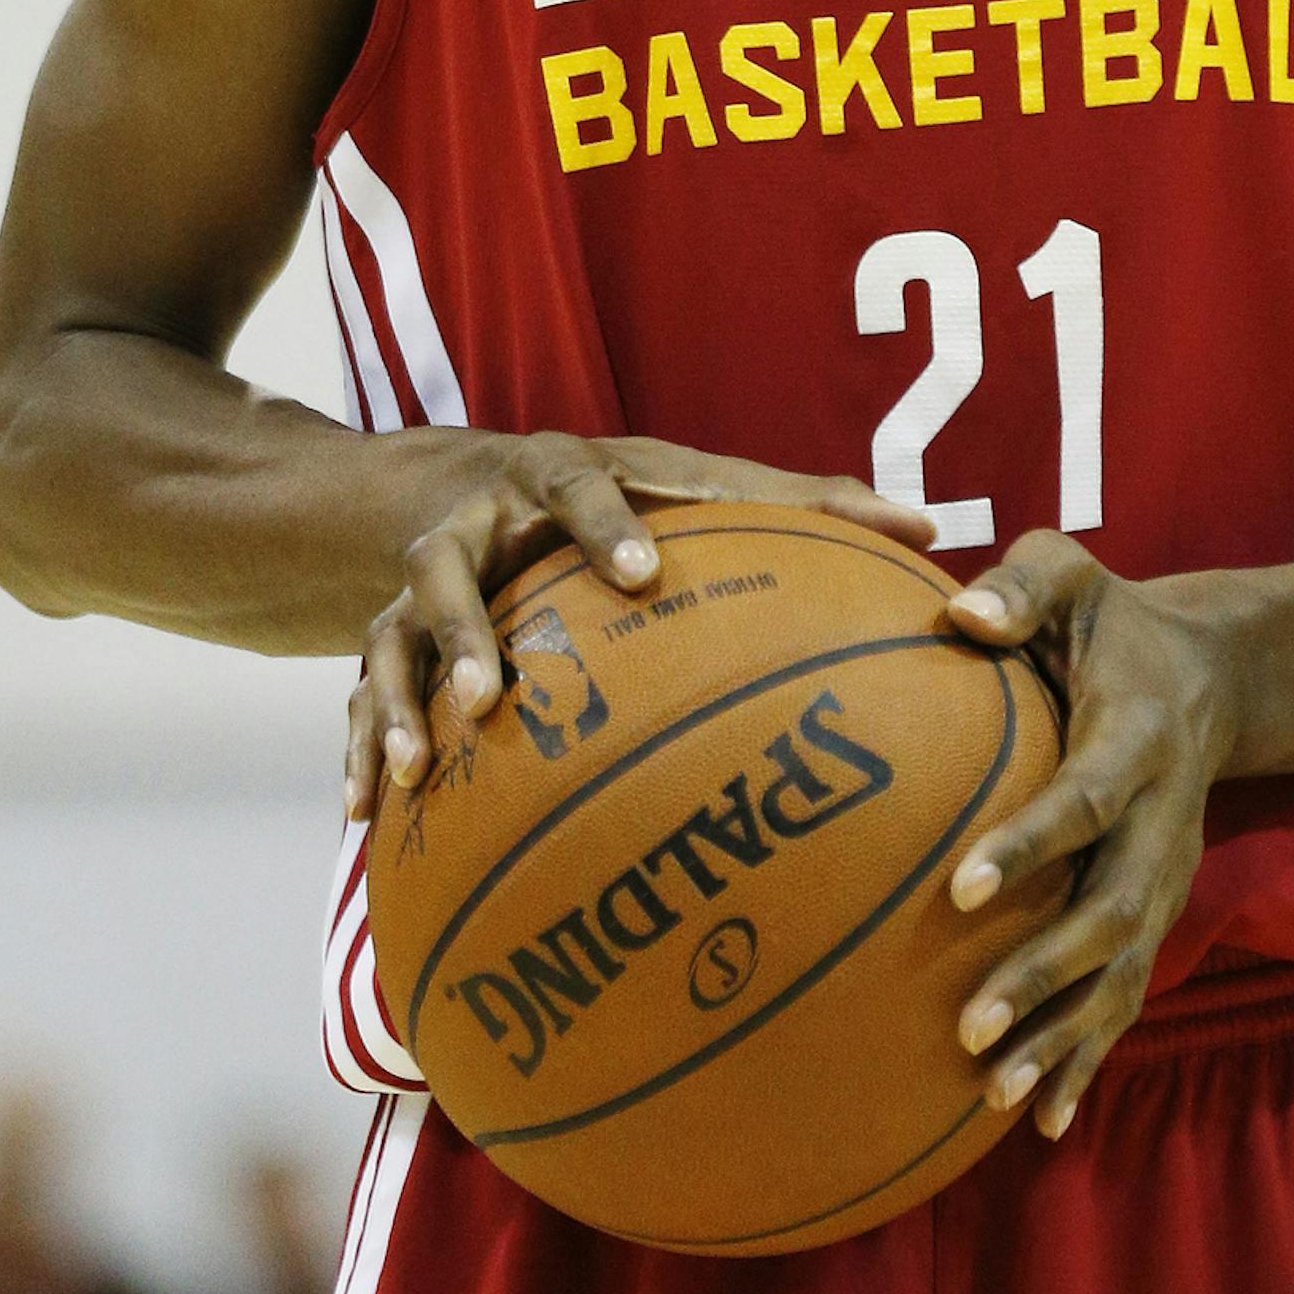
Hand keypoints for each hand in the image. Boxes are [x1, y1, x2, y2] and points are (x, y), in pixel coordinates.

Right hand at [346, 433, 935, 816]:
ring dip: (408, 694)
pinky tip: (361, 815)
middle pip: (460, 566)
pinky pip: (359, 691)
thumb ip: (804, 503)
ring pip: (397, 634)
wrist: (444, 478)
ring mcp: (426, 578)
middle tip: (495, 691)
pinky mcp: (382, 630)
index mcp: (567, 478)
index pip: (589, 492)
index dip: (611, 529)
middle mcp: (485, 522)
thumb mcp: (691, 483)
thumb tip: (933, 526)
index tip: (640, 574)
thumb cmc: (614, 495)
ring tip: (420, 762)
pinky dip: (360, 746)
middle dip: (471, 624)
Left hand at [941, 533, 1238, 1141]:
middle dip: (1045, 974)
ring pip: (1124, 972)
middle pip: (1113, 911)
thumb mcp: (1071, 574)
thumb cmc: (1109, 618)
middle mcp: (1164, 819)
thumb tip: (959, 615)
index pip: (1085, 797)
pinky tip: (1041, 1121)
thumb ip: (1021, 585)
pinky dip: (1090, 1058)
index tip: (959, 887)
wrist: (1212, 671)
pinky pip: (1128, 993)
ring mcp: (1168, 874)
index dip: (1031, 842)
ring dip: (1064, 1036)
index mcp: (1137, 737)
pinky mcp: (1159, 909)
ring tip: (994, 1094)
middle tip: (970, 1026)